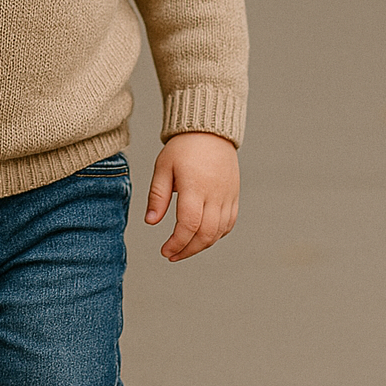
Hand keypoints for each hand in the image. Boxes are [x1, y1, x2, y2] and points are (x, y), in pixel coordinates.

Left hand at [145, 131, 238, 261]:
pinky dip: (216, 235)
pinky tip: (202, 237)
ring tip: (184, 248)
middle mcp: (215, 194)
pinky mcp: (234, 196)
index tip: (165, 251)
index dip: (177, 243)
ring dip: (201, 246)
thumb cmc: (183, 148)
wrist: (210, 131)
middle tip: (172, 255)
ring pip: (219, 232)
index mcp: (195, 187)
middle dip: (188, 250)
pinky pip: (229, 223)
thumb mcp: (163, 167)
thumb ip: (157, 196)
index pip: (189, 225)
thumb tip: (150, 222)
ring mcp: (228, 196)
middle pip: (206, 234)